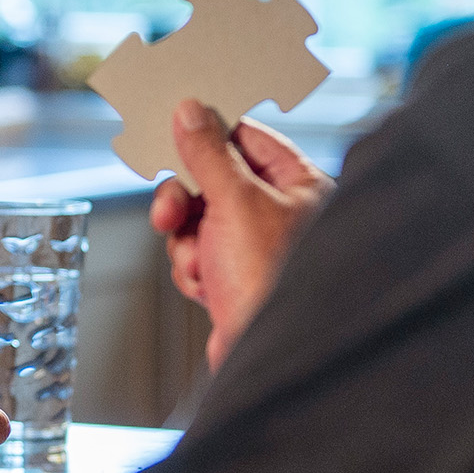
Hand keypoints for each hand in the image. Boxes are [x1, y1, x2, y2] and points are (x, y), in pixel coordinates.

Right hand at [149, 100, 332, 366]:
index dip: (208, 132)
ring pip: (199, 219)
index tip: (175, 127)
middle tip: (172, 210)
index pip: (248, 137)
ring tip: (201, 261)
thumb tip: (191, 113)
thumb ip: (207, 153)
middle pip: (215, 179)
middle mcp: (284, 214)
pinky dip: (194, 268)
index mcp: (301, 186)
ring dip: (188, 240)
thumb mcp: (236, 202)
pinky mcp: (237, 278)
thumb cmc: (273, 283)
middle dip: (187, 199)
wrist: (266, 358)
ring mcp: (259, 248)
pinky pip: (198, 254)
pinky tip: (207, 284)